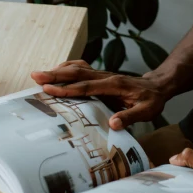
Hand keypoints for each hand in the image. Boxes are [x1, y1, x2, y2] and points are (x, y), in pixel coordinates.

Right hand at [31, 60, 167, 129]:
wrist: (158, 86)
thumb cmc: (152, 100)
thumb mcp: (147, 111)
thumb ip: (130, 117)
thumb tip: (113, 124)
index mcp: (115, 85)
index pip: (87, 86)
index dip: (68, 88)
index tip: (49, 90)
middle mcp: (106, 76)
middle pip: (77, 72)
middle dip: (55, 75)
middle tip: (35, 76)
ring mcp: (103, 74)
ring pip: (77, 68)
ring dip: (58, 70)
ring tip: (39, 75)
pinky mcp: (100, 76)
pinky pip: (81, 68)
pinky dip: (67, 68)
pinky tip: (56, 73)